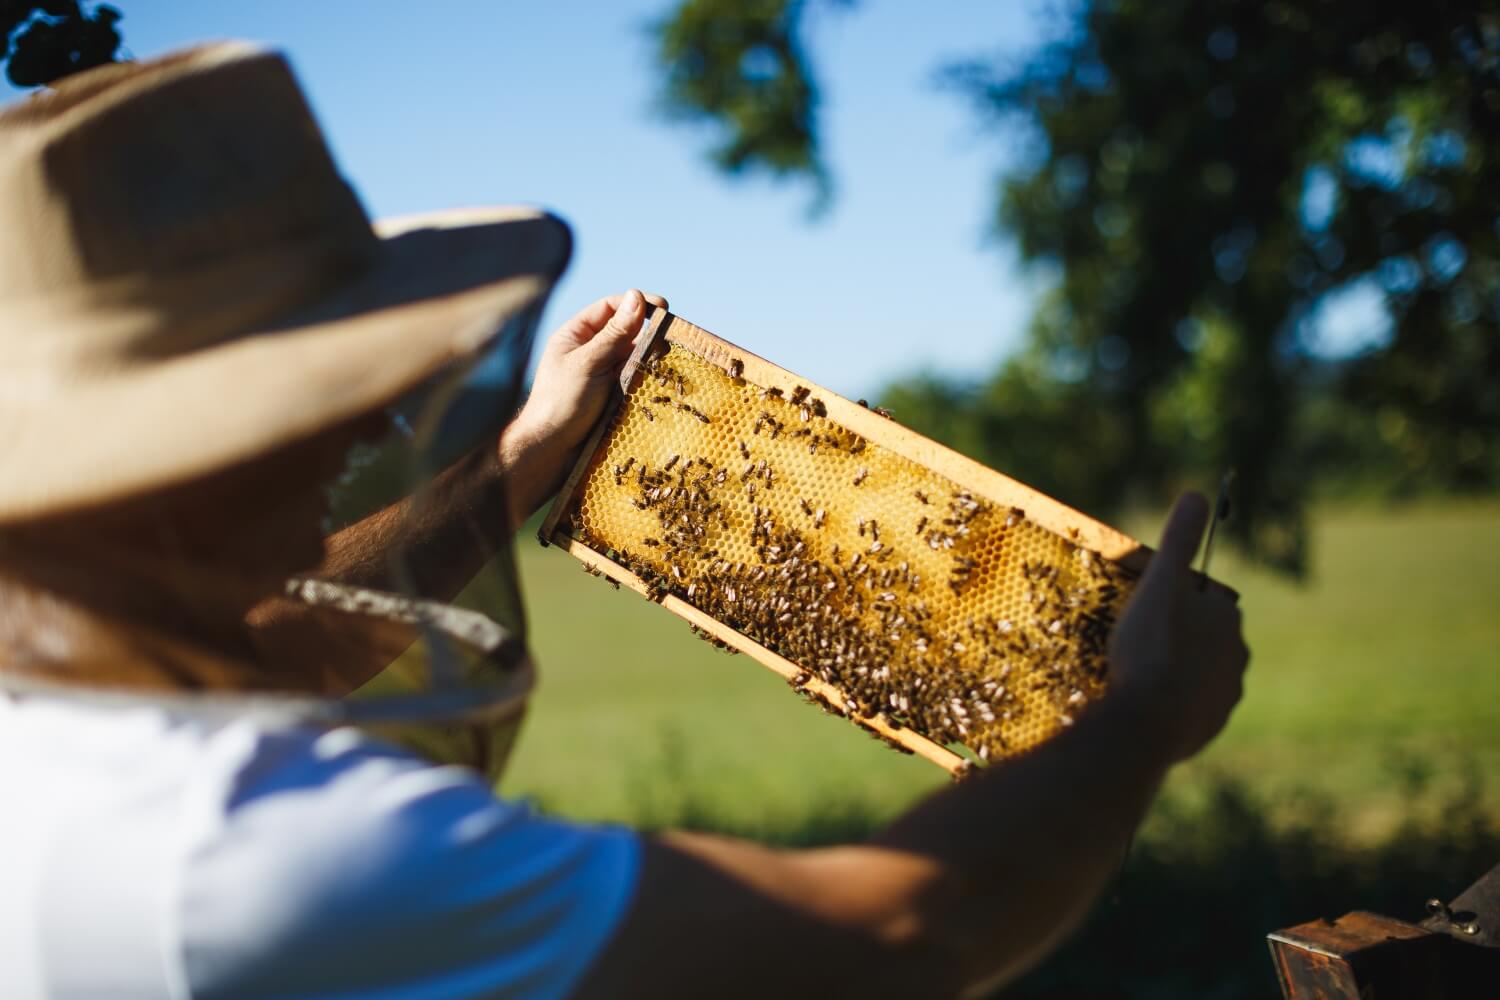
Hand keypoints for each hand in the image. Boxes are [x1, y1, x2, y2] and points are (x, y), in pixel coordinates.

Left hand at [511, 289, 667, 453]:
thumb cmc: (560, 402)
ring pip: (634, 356)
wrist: (550, 448)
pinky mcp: (613, 394)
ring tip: (668, 359)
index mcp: (575, 335)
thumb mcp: (588, 363)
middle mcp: (590, 350)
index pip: (609, 308)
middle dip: (647, 332)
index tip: (663, 306)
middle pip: (625, 331)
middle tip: (671, 335)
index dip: (635, 304)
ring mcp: (602, 373)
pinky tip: (661, 377)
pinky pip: (636, 378)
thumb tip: (636, 297)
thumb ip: (614, 333)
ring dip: (650, 356)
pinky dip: (648, 376)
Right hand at [1106, 492, 1248, 762]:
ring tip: (1139, 675)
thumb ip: (1178, 541)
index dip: (1177, 602)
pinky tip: (1145, 705)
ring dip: (1177, 673)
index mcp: (1228, 621)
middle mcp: (1237, 658)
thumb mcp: (1160, 584)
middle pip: (1205, 639)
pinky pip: (1189, 710)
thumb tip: (1196, 495)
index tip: (1149, 609)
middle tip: (1139, 641)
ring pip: (1199, 676)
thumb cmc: (1152, 646)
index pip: (1207, 601)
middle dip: (1181, 638)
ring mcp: (1224, 698)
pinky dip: (1172, 705)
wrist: (1147, 722)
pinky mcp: (1208, 728)